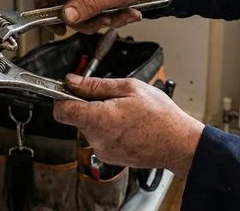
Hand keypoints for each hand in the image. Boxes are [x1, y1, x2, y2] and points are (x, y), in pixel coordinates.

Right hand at [34, 0, 176, 33]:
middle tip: (108, 19)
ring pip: (82, 11)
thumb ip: (88, 5)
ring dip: (103, 18)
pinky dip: (108, 12)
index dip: (46, 15)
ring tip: (123, 13)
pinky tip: (124, 10)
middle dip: (88, 21)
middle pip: (65, 8)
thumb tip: (66, 16)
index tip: (60, 30)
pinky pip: (93, 6)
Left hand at [54, 74, 203, 178]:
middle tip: (113, 98)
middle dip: (89, 105)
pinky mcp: (110, 157)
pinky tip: (129, 125)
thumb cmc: (160, 116)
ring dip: (101, 118)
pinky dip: (110, 130)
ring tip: (126, 113)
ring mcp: (103, 151)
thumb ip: (96, 85)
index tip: (68, 90)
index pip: (61, 111)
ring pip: (90, 127)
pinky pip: (101, 138)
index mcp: (99, 119)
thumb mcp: (129, 88)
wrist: (178, 143)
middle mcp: (96, 139)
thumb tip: (72, 81)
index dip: (61, 97)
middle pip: (77, 118)